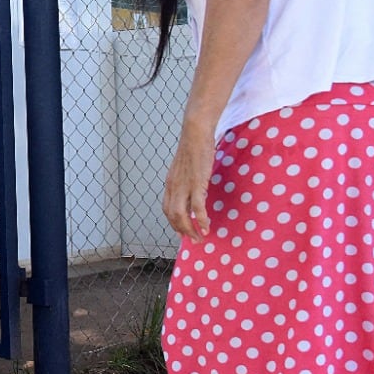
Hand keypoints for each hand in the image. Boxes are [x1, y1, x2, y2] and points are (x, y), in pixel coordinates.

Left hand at [162, 128, 214, 242]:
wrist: (195, 133)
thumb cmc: (193, 146)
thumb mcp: (184, 166)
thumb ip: (186, 178)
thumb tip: (193, 186)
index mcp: (170, 183)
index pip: (167, 209)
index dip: (173, 223)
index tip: (182, 232)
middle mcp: (173, 187)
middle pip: (173, 216)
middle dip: (182, 231)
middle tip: (193, 240)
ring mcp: (184, 186)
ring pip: (182, 215)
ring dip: (190, 230)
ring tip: (200, 238)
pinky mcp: (196, 183)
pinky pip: (197, 207)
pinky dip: (201, 220)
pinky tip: (206, 227)